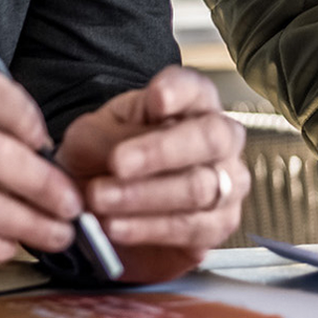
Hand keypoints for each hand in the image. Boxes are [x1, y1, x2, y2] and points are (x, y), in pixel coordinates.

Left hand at [57, 69, 247, 282]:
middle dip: (161, 151)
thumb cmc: (101, 161)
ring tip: (101, 199)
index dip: (180, 92)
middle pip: (210, 138)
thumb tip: (122, 155)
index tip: (156, 99)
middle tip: (118, 163)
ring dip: (144, 195)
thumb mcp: (90, 139)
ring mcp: (226, 185)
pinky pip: (192, 228)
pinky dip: (149, 228)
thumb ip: (108, 140)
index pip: (196, 89)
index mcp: (190, 104)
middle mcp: (219, 141)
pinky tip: (117, 226)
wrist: (101, 212)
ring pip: (199, 188)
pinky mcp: (217, 228)